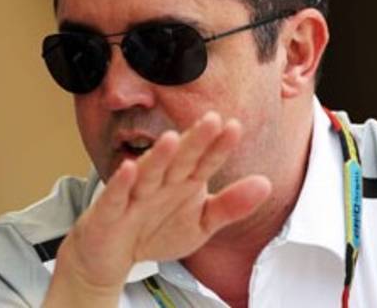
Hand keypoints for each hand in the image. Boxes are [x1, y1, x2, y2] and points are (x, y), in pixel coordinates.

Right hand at [44, 112, 271, 305]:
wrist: (113, 256)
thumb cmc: (157, 230)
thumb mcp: (201, 224)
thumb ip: (231, 205)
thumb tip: (266, 184)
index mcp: (185, 180)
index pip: (206, 161)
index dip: (219, 147)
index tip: (235, 127)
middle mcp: (162, 181)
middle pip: (180, 159)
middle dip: (194, 141)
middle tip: (212, 119)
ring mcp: (135, 193)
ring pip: (148, 172)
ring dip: (158, 156)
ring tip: (171, 138)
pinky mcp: (109, 210)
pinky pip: (115, 195)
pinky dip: (120, 183)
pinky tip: (127, 168)